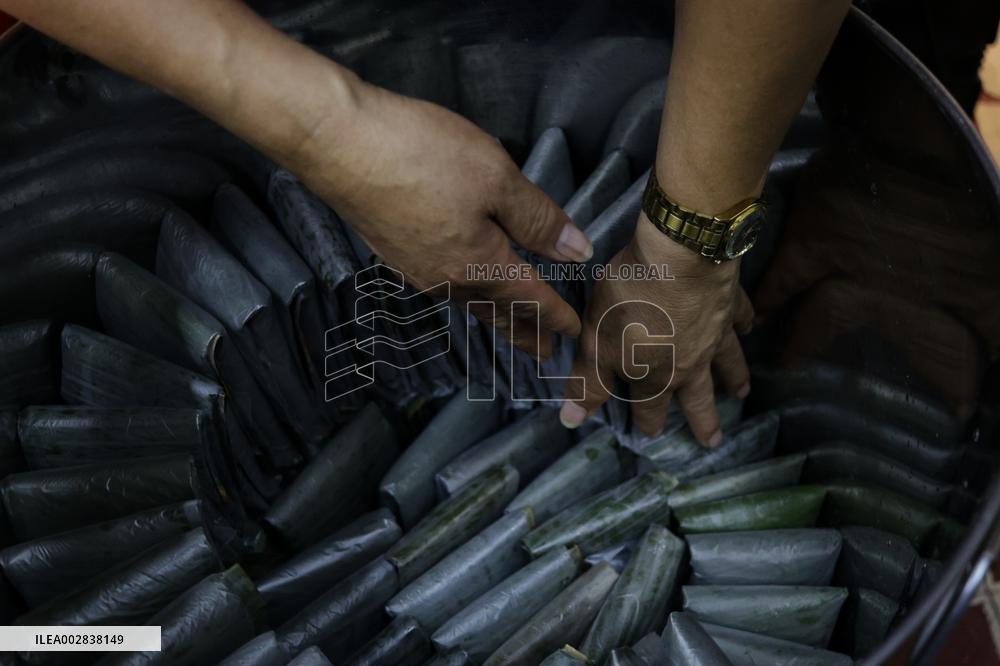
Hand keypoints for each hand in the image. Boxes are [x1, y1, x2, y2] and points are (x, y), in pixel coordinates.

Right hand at [292, 78, 591, 357]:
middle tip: (542, 354)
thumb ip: (538, 218)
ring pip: (468, 302)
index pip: (530, 298)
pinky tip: (464, 285)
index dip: (555, 316)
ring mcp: (416, 267)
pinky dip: (466, 297)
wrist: (339, 144)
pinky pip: (443, 288)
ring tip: (509, 324)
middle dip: (523, 333)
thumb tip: (577, 252)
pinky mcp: (395, 250)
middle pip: (496, 312)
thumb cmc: (420, 154)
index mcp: (479, 265)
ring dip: (494, 317)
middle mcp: (446, 278)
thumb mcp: (496, 177)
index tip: (575, 333)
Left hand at [559, 214, 752, 444]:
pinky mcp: (730, 302)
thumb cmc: (630, 299)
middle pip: (698, 397)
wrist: (679, 255)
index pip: (650, 406)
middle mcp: (690, 361)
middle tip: (713, 442)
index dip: (648, 422)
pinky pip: (741, 318)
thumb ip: (589, 381)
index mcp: (656, 373)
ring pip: (727, 363)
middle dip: (704, 421)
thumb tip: (571, 420)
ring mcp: (715, 332)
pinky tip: (750, 328)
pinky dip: (746, 325)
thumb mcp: (597, 342)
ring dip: (733, 379)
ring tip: (741, 393)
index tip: (652, 436)